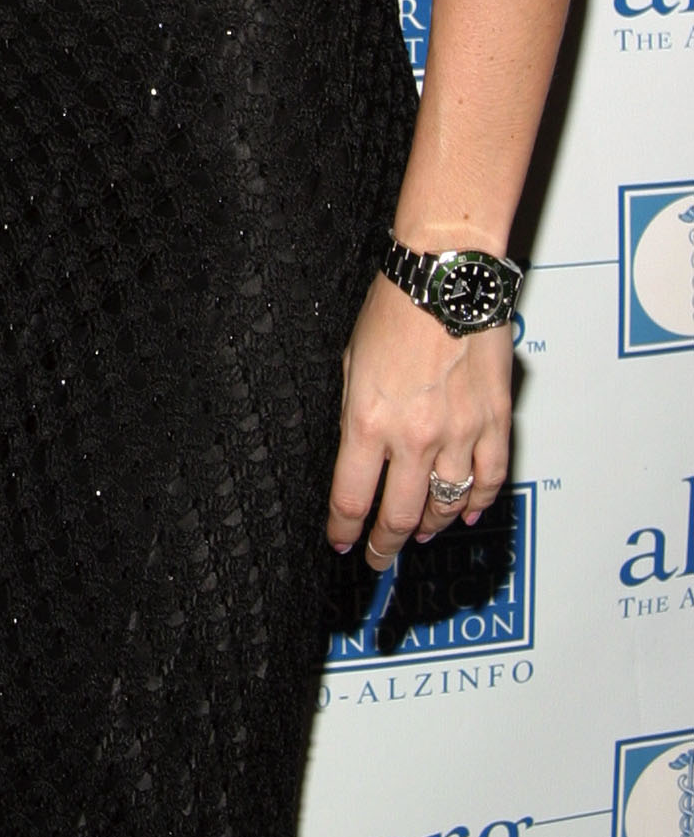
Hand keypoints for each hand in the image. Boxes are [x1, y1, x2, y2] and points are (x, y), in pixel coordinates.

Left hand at [325, 273, 512, 568]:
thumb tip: (360, 459)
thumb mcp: (350, 364)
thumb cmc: (392, 310)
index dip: (345, 530)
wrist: (445, 278)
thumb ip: (355, 417)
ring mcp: (459, 434)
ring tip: (418, 534)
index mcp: (367, 421)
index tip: (342, 543)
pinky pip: (488, 481)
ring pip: (444, 505)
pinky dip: (476, 503)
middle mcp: (413, 437)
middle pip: (399, 517)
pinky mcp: (494, 423)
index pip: (352, 499)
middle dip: (385, 545)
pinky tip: (464, 512)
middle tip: (379, 558)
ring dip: (429, 526)